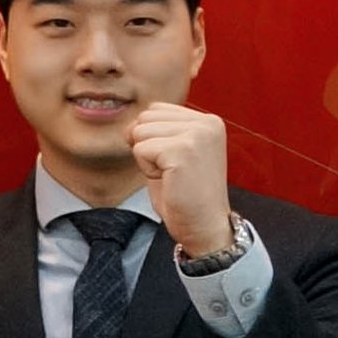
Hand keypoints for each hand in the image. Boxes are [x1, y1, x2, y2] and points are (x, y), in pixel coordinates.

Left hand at [127, 101, 236, 258]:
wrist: (204, 227)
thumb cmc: (185, 196)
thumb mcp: (174, 154)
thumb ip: (159, 132)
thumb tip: (130, 124)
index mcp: (208, 121)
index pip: (155, 110)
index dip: (151, 139)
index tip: (173, 163)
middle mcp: (207, 123)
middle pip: (144, 118)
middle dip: (147, 147)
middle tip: (172, 172)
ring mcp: (197, 135)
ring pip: (140, 132)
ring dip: (147, 160)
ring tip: (172, 176)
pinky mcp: (183, 150)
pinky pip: (140, 150)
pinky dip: (147, 170)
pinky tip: (170, 182)